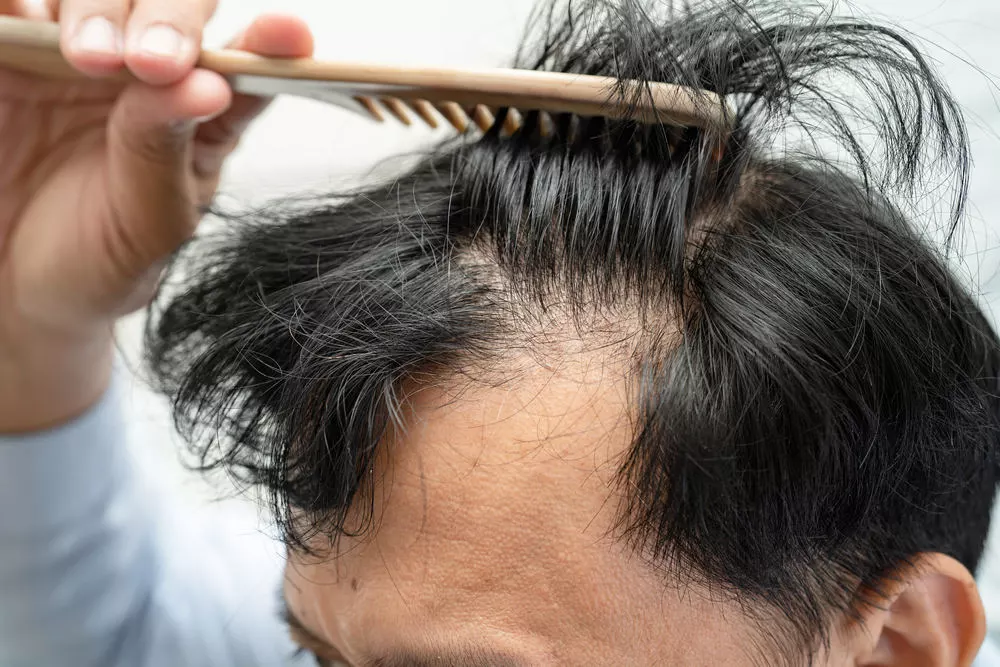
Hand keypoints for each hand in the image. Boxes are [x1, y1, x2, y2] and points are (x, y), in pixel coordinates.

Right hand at [0, 0, 314, 431]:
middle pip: (170, 4)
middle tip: (154, 62)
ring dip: (99, 8)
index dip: (269, 42)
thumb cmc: (100, 259)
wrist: (16, 286)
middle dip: (170, 16)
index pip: (245, 63)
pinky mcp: (11, 48)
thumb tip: (206, 86)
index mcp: (200, 111)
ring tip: (93, 57)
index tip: (288, 36)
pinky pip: (12, 4)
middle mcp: (144, 68)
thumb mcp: (147, 223)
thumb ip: (168, 151)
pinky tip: (25, 16)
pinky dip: (17, 1)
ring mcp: (75, 51)